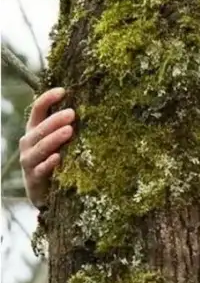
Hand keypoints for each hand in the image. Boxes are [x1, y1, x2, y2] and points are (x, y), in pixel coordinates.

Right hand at [19, 87, 74, 206]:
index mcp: (34, 130)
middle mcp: (29, 143)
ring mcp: (29, 161)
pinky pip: (41, 169)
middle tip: (72, 113)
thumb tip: (88, 106)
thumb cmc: (54, 159)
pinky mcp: (34, 178)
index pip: (38, 110)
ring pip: (40, 148)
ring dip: (54, 139)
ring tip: (69, 131)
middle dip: (55, 120)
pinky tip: (59, 158)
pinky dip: (49, 164)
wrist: (43, 192)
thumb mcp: (58, 140)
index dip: (48, 99)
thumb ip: (65, 125)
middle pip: (40, 128)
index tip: (63, 91)